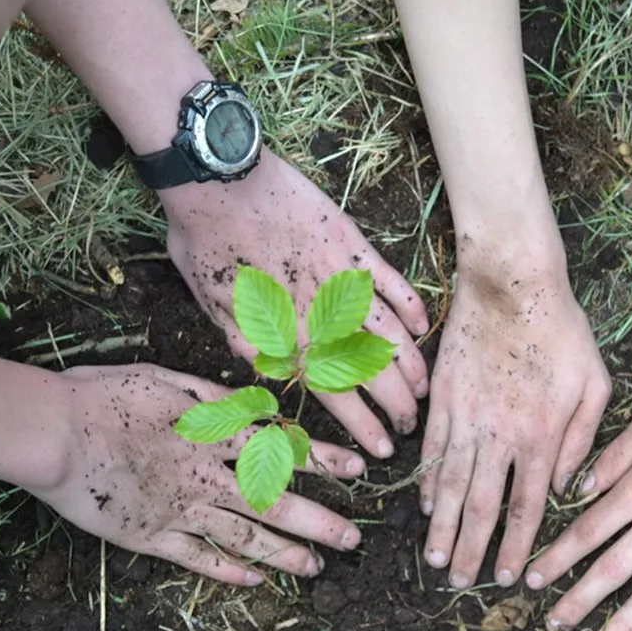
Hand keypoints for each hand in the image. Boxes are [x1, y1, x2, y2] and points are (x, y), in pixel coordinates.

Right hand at [26, 364, 366, 583]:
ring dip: (283, 554)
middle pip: (273, 502)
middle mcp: (205, 476)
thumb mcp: (165, 379)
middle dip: (318, 523)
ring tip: (316, 570)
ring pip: (243, 536)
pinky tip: (254, 581)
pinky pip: (196, 558)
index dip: (322, 460)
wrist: (52, 433)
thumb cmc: (104, 395)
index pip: (281, 448)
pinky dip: (227, 571)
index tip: (358, 470)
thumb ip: (214, 395)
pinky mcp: (150, 537)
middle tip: (353, 541)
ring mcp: (179, 510)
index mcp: (211, 433)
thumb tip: (257, 402)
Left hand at [161, 150, 430, 457]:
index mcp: (286, 336)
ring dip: (412, 366)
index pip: (336, 396)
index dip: (363, 427)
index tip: (380, 451)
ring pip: (390, 334)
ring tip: (425, 391)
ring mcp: (343, 279)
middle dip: (398, 407)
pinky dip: (411, 307)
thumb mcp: (214, 308)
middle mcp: (321, 315)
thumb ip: (248, 347)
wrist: (217, 179)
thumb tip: (273, 383)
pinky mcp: (353, 244)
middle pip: (373, 372)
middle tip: (411, 428)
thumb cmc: (205, 243)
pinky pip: (393, 282)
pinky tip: (423, 329)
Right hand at [421, 269, 610, 588]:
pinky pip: (434, 449)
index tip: (509, 577)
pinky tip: (427, 505)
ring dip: (444, 527)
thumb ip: (583, 439)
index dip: (516, 546)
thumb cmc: (563, 329)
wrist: (512, 283)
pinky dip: (430, 481)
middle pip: (484, 506)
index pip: (527, 505)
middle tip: (461, 582)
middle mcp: (501, 435)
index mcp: (543, 435)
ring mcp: (467, 417)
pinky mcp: (443, 398)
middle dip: (473, 550)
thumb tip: (565, 485)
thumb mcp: (596, 383)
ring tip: (436, 559)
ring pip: (453, 485)